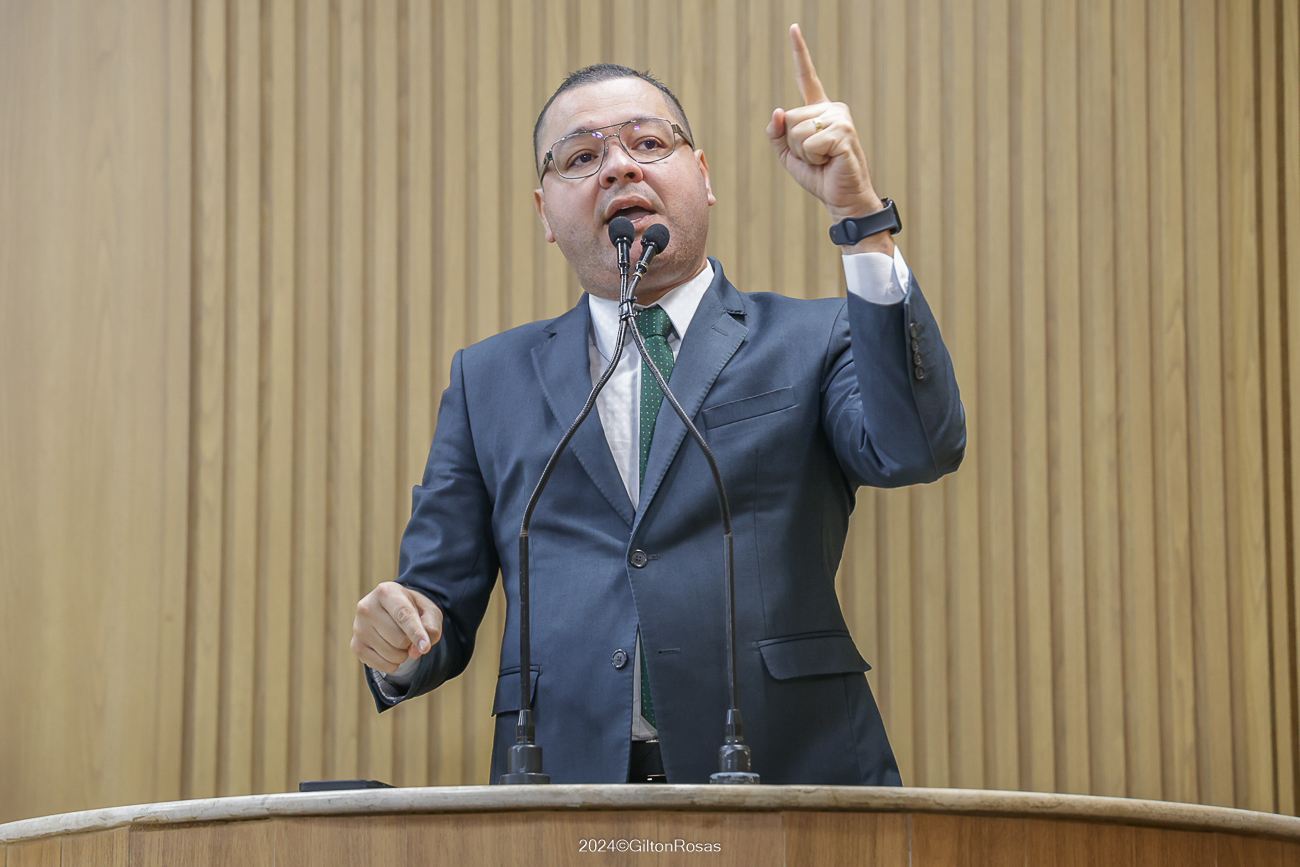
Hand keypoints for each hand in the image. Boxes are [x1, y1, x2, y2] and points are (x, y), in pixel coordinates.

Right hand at [351, 582, 443, 673]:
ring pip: (391, 654)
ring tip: (399, 639)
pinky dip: (393, 663)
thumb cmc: (414, 609)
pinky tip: (390, 650)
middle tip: (408, 632)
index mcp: (386, 591)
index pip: (403, 615)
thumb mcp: (430, 612)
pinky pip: (381, 665)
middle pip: (400, 639)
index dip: (416, 633)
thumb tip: (415, 652)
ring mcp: (358, 627)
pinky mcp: (355, 645)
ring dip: (403, 653)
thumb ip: (431, 628)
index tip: (426, 648)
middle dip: (411, 642)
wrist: (392, 611)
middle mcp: (367, 607)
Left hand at [767, 24, 892, 251]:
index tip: (793, 28)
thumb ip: (776, 133)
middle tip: (816, 157)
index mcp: (819, 110)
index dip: (799, 53)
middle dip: (793, 144)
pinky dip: (813, 158)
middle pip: (788, 118)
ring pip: (796, 130)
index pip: (806, 77)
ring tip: (824, 159)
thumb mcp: (788, 155)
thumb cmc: (820, 176)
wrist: (843, 198)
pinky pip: (809, 143)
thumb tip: (777, 112)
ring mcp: (840, 118)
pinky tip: (830, 161)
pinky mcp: (844, 133)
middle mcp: (832, 108)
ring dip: (802, 152)